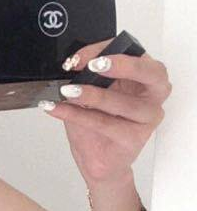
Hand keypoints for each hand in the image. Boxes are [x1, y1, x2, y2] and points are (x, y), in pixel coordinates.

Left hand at [41, 38, 171, 184]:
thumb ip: (88, 75)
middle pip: (152, 73)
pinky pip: (104, 124)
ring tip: (68, 91)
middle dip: (123, 66)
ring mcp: (147, 118)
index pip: (135, 53)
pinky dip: (77, 115)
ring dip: (92, 95)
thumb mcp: (91, 91)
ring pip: (123, 103)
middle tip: (93, 67)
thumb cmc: (98, 122)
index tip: (80, 58)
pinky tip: (58, 108)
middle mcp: (153, 96)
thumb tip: (73, 63)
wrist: (98, 159)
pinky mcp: (134, 139)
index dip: (108, 50)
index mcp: (146, 77)